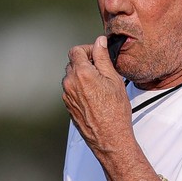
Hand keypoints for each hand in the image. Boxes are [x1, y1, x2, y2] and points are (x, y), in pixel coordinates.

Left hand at [62, 36, 132, 155]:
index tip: (98, 55)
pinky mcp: (68, 106)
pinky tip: (95, 97)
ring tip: (99, 85)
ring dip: (82, 76)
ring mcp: (67, 97)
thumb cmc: (115, 112)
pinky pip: (71, 91)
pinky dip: (81, 89)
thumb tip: (99, 42)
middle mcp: (69, 84)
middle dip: (85, 63)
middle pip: (72, 63)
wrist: (109, 138)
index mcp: (81, 74)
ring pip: (71, 78)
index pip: (75, 51)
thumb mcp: (114, 79)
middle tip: (101, 70)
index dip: (87, 49)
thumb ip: (103, 58)